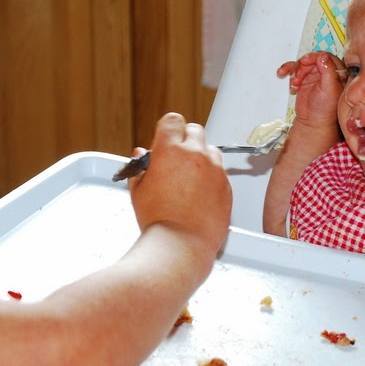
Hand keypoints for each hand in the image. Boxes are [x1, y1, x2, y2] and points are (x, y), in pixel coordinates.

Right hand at [129, 113, 230, 247]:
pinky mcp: (227, 186)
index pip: (173, 120)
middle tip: (176, 159)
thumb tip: (140, 155)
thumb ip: (140, 168)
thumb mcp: (137, 191)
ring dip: (201, 157)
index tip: (165, 140)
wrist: (181, 245)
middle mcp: (195, 155)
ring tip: (189, 179)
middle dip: (185, 140)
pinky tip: (199, 195)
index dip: (168, 129)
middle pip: (195, 130)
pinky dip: (211, 177)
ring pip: (210, 150)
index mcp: (170, 150)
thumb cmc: (158, 220)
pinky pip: (220, 173)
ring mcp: (214, 170)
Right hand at [277, 51, 346, 127]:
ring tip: (293, 84)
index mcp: (337, 72)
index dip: (314, 57)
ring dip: (294, 71)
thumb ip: (328, 71)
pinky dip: (287, 71)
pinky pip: (293, 69)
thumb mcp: (330, 89)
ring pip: (301, 64)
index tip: (305, 61)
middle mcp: (326, 71)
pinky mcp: (303, 78)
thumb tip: (323, 55)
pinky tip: (283, 75)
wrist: (313, 122)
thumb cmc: (326, 109)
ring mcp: (314, 74)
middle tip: (296, 78)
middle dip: (301, 67)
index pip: (325, 57)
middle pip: (311, 59)